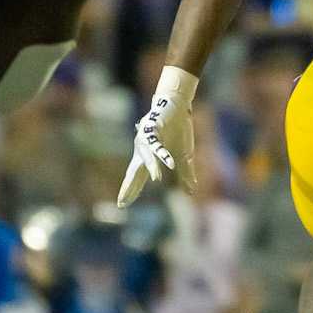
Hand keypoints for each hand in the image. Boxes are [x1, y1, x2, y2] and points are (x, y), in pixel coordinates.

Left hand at [118, 67, 198, 206]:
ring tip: (156, 180)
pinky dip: (164, 154)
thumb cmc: (179, 132)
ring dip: (151, 168)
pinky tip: (169, 164)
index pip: (137, 178)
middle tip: (121, 203)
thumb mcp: (185, 157)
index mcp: (147, 158)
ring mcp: (147, 140)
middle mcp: (143, 150)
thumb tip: (191, 191)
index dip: (131, 190)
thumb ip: (186, 174)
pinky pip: (159, 144)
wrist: (178, 107)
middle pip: (135, 172)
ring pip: (147, 158)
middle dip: (129, 187)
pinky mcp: (154, 128)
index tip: (122, 204)